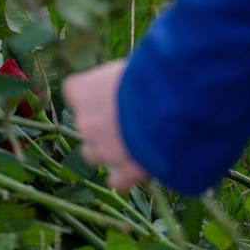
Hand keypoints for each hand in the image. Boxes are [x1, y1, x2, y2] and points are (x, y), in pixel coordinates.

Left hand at [63, 61, 149, 190]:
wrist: (174, 103)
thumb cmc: (151, 75)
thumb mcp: (128, 68)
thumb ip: (117, 81)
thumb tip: (125, 83)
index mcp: (80, 91)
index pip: (76, 94)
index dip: (96, 96)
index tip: (113, 94)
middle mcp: (84, 122)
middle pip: (85, 126)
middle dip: (103, 125)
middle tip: (131, 119)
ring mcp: (102, 149)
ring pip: (94, 155)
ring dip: (109, 151)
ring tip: (136, 143)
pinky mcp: (124, 171)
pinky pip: (117, 181)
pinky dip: (126, 177)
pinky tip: (139, 169)